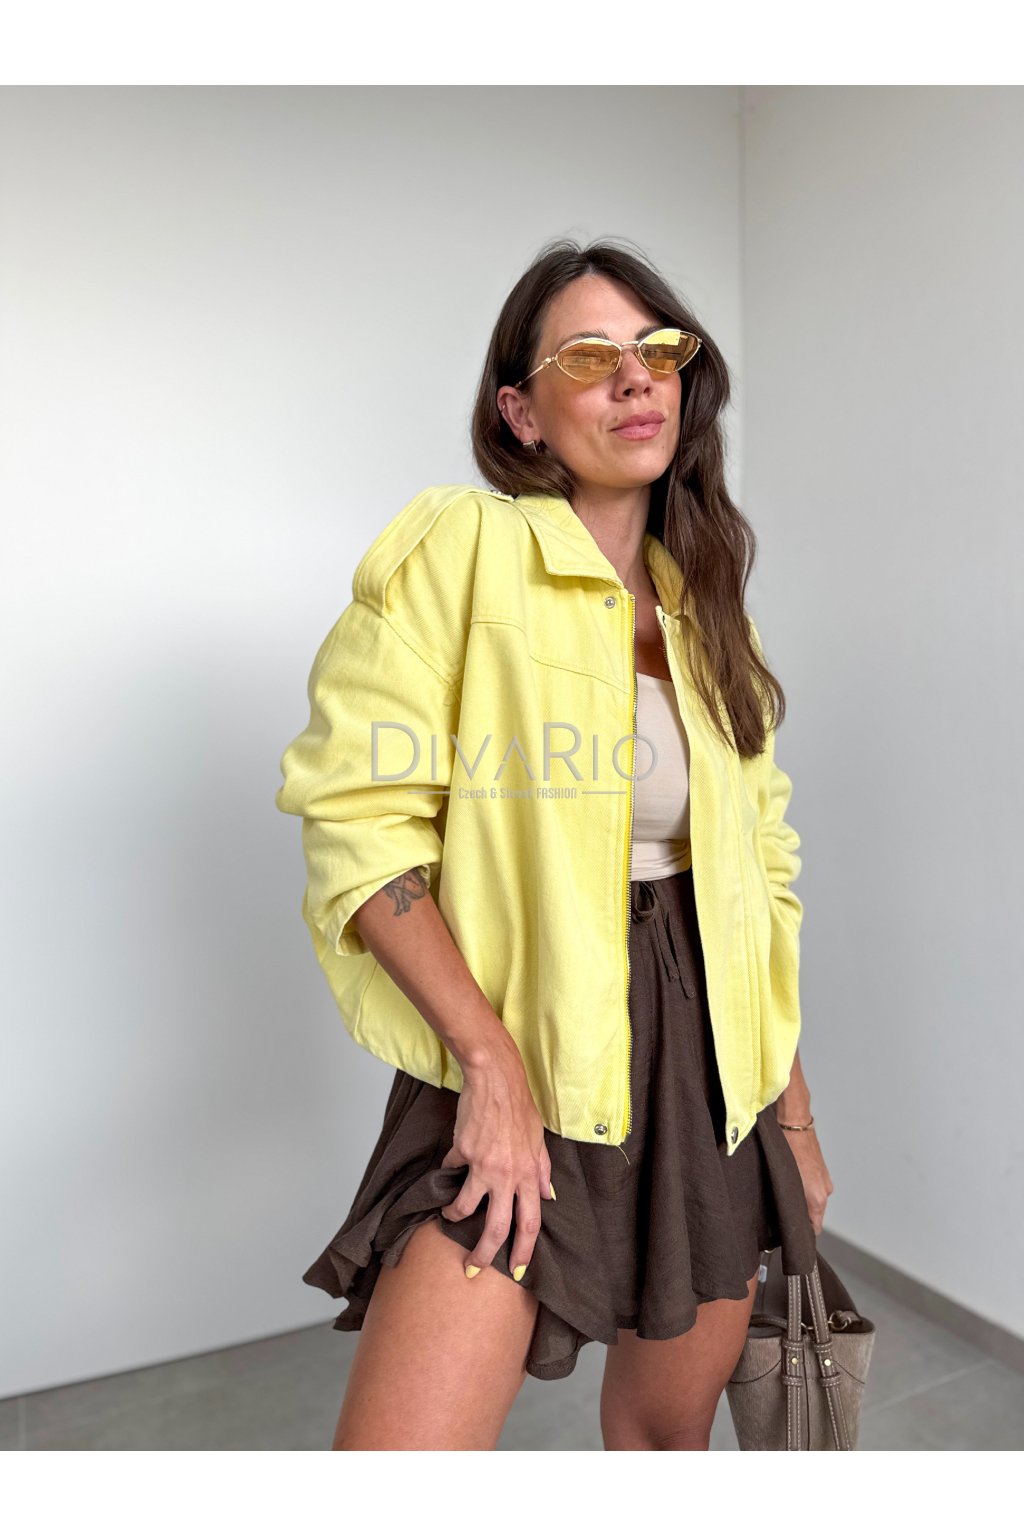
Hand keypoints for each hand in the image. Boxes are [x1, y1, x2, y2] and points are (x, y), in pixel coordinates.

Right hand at [439, 1042, 553, 1281]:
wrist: (495, 1079)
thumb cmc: (519, 1107)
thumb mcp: (539, 1139)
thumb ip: (542, 1170)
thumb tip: (548, 1195)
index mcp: (529, 1174)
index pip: (529, 1222)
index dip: (524, 1250)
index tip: (518, 1270)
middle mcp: (507, 1175)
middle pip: (495, 1227)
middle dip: (483, 1253)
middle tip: (473, 1268)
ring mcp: (483, 1165)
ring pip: (464, 1206)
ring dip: (455, 1215)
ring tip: (451, 1216)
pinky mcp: (461, 1153)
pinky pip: (453, 1170)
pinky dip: (451, 1171)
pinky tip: (452, 1163)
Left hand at [780, 1122, 833, 1235]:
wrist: (793, 1122)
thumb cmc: (784, 1148)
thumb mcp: (783, 1182)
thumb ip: (788, 1203)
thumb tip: (786, 1217)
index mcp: (817, 1198)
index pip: (814, 1229)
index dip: (802, 1234)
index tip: (790, 1235)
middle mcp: (824, 1191)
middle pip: (813, 1215)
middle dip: (799, 1216)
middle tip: (780, 1214)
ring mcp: (825, 1180)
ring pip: (812, 1200)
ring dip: (801, 1200)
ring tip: (783, 1193)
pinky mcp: (821, 1170)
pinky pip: (813, 1187)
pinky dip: (804, 1188)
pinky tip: (790, 1180)